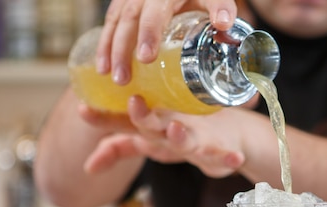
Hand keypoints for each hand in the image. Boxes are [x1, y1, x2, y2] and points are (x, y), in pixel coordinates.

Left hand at [84, 96, 246, 177]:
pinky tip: (235, 159)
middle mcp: (171, 126)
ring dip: (182, 135)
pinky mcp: (219, 148)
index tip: (83, 111)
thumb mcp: (149, 143)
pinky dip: (229, 156)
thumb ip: (118, 149)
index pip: (124, 120)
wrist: (227, 132)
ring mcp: (196, 136)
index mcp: (151, 124)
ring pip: (187, 138)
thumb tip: (87, 168)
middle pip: (153, 123)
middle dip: (143, 116)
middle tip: (133, 103)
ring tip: (175, 130)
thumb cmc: (181, 133)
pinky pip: (224, 154)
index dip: (105, 118)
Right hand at [96, 0, 238, 84]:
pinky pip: (110, 20)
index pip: (155, 12)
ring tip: (107, 75)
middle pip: (128, 19)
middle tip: (122, 79)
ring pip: (114, 20)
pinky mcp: (125, 2)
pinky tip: (101, 64)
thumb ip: (222, 7)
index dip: (149, 33)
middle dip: (122, 49)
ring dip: (107, 48)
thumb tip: (224, 25)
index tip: (146, 58)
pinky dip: (104, 41)